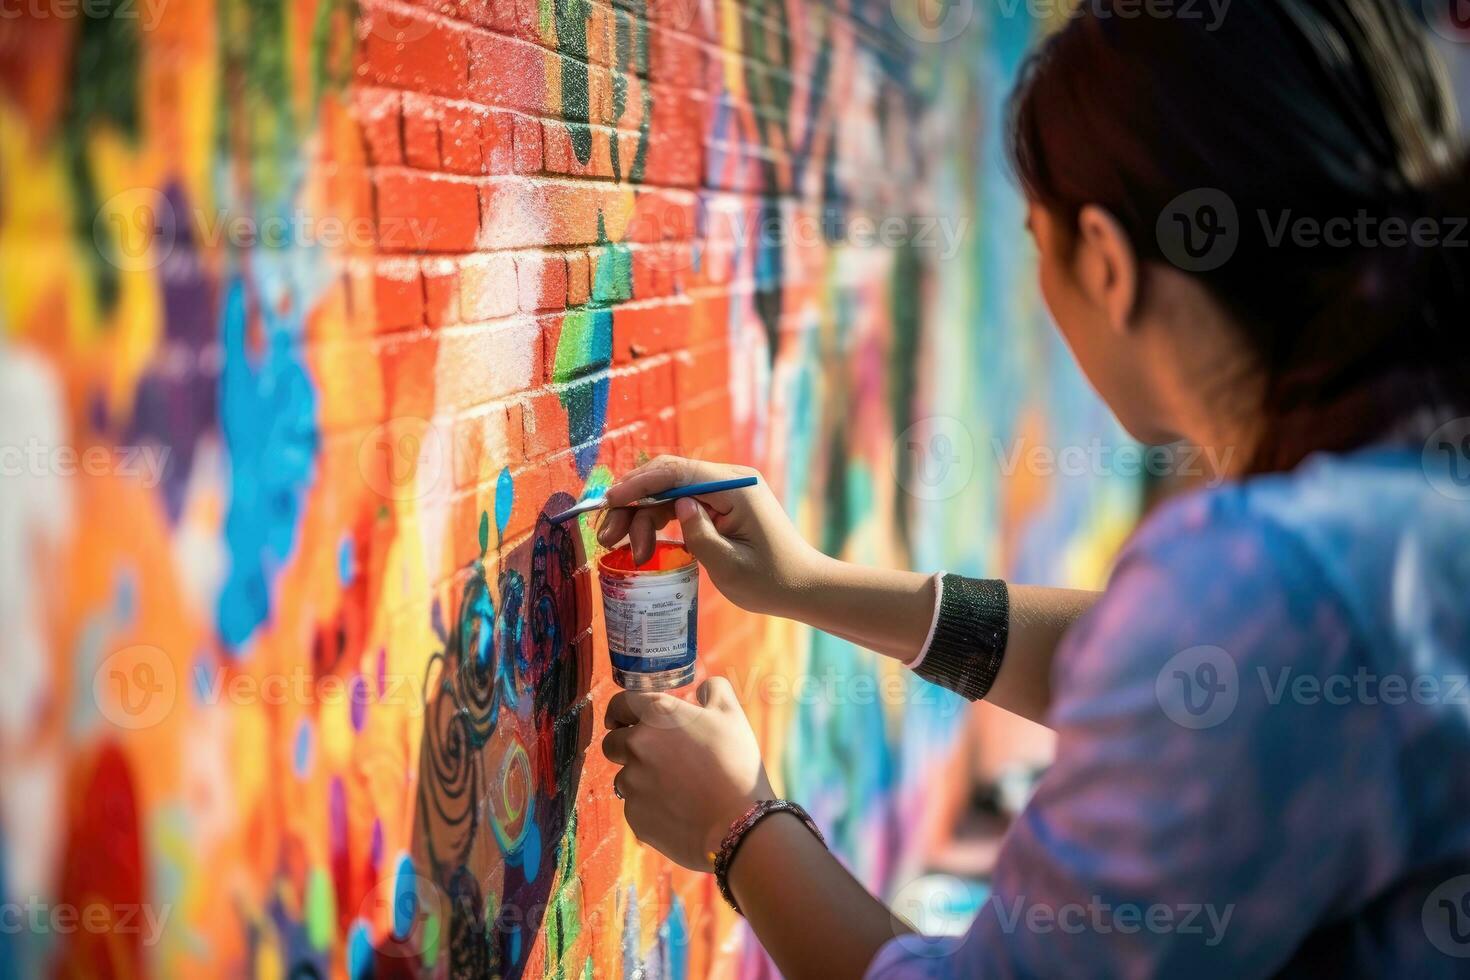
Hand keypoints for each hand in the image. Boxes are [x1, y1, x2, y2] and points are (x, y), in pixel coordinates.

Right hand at [595, 455, 826, 616]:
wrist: (804, 588)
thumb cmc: (772, 582)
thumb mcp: (730, 566)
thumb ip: (699, 534)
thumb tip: (676, 505)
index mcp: (736, 487)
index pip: (678, 472)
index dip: (639, 484)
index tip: (610, 502)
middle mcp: (730, 481)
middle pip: (668, 479)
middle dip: (633, 504)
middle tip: (607, 537)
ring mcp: (725, 492)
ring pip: (669, 493)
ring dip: (642, 518)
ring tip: (626, 552)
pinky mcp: (720, 507)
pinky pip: (680, 505)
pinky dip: (658, 523)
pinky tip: (643, 546)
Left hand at [601, 677, 772, 870]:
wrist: (738, 823)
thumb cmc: (736, 765)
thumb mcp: (733, 715)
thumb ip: (714, 690)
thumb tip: (702, 689)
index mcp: (657, 716)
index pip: (620, 704)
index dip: (621, 710)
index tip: (623, 718)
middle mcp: (637, 746)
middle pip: (612, 742)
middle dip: (626, 746)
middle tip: (656, 755)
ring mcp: (632, 783)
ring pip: (625, 776)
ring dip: (641, 778)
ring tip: (676, 787)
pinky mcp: (634, 815)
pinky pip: (635, 806)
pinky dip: (650, 805)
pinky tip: (678, 809)